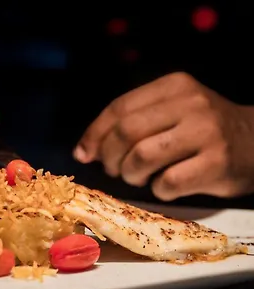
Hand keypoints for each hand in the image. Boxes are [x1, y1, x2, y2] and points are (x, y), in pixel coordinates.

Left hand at [74, 72, 253, 200]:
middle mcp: (191, 104)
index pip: (119, 108)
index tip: (83, 155)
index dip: (94, 134)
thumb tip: (85, 151)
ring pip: (142, 157)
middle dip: (110, 158)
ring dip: (131, 175)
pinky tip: (165, 186)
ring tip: (139, 177)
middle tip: (114, 170)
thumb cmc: (202, 130)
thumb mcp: (170, 112)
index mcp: (174, 86)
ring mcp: (206, 133)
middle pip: (126, 133)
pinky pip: (167, 183)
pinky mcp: (216, 164)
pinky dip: (157, 191)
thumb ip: (131, 123)